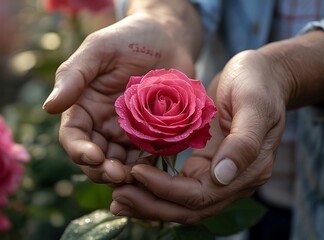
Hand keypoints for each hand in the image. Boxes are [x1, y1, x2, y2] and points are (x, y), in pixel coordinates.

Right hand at [42, 13, 195, 183]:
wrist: (167, 40)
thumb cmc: (129, 40)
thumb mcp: (98, 50)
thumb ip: (74, 76)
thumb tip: (49, 107)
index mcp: (84, 107)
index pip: (73, 136)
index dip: (79, 151)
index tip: (94, 156)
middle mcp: (104, 124)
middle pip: (95, 157)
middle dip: (102, 169)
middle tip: (116, 173)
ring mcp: (128, 132)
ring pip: (120, 163)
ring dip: (124, 174)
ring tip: (134, 177)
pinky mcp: (152, 134)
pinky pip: (147, 157)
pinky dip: (147, 167)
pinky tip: (152, 170)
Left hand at [110, 50, 287, 222]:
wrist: (263, 75)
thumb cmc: (258, 83)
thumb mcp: (254, 105)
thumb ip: (243, 142)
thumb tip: (222, 177)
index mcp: (248, 171)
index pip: (201, 195)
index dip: (166, 189)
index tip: (136, 172)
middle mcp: (233, 180)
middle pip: (188, 207)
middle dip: (151, 204)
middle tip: (117, 197)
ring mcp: (220, 174)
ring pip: (181, 202)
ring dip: (150, 201)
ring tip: (119, 196)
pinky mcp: (207, 164)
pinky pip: (180, 185)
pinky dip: (156, 187)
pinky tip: (135, 181)